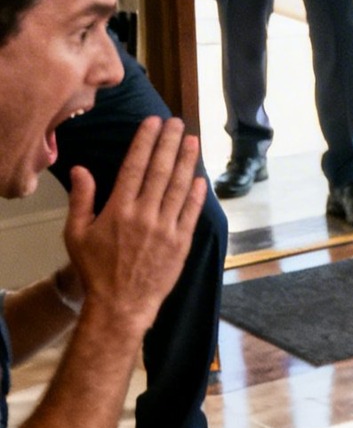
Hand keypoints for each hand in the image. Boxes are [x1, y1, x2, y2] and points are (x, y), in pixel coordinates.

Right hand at [65, 117, 205, 336]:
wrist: (121, 305)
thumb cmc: (95, 270)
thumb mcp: (76, 235)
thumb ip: (81, 200)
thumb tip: (81, 169)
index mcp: (118, 210)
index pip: (135, 166)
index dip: (145, 142)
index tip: (153, 122)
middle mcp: (145, 215)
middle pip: (160, 171)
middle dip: (169, 143)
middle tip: (177, 122)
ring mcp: (166, 229)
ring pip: (179, 188)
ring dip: (187, 162)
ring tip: (192, 140)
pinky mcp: (181, 243)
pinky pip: (191, 213)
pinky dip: (197, 194)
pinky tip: (200, 177)